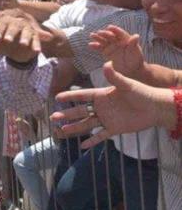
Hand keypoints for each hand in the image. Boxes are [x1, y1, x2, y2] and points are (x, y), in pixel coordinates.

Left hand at [0, 13, 51, 62]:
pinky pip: (36, 41)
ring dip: (25, 38)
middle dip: (11, 33)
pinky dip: (36, 45)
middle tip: (7, 40)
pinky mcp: (35, 37)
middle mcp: (17, 24)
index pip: (2, 25)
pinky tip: (36, 51)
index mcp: (6, 22)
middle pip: (14, 27)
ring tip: (23, 44)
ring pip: (26, 33)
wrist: (18, 45)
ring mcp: (27, 30)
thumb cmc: (3, 40)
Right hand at [51, 63, 174, 149]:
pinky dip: (92, 141)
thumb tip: (106, 64)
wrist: (155, 108)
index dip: (70, 96)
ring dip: (75, 127)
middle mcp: (102, 107)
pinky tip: (83, 146)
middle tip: (53, 117)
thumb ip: (114, 76)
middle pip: (80, 111)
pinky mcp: (114, 129)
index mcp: (102, 95)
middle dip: (67, 114)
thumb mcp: (127, 84)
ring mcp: (107, 119)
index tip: (57, 97)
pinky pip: (100, 136)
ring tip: (62, 131)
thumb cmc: (142, 93)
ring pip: (87, 124)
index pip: (82, 96)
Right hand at [88, 25, 145, 79]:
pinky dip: (95, 46)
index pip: (120, 33)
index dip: (115, 30)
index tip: (110, 27)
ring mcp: (111, 46)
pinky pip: (100, 48)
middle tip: (99, 32)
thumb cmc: (135, 61)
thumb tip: (136, 35)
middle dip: (105, 33)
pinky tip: (90, 45)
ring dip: (98, 37)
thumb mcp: (136, 52)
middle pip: (110, 36)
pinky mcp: (106, 51)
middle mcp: (117, 41)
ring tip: (92, 35)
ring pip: (104, 40)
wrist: (130, 70)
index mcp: (125, 39)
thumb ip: (134, 44)